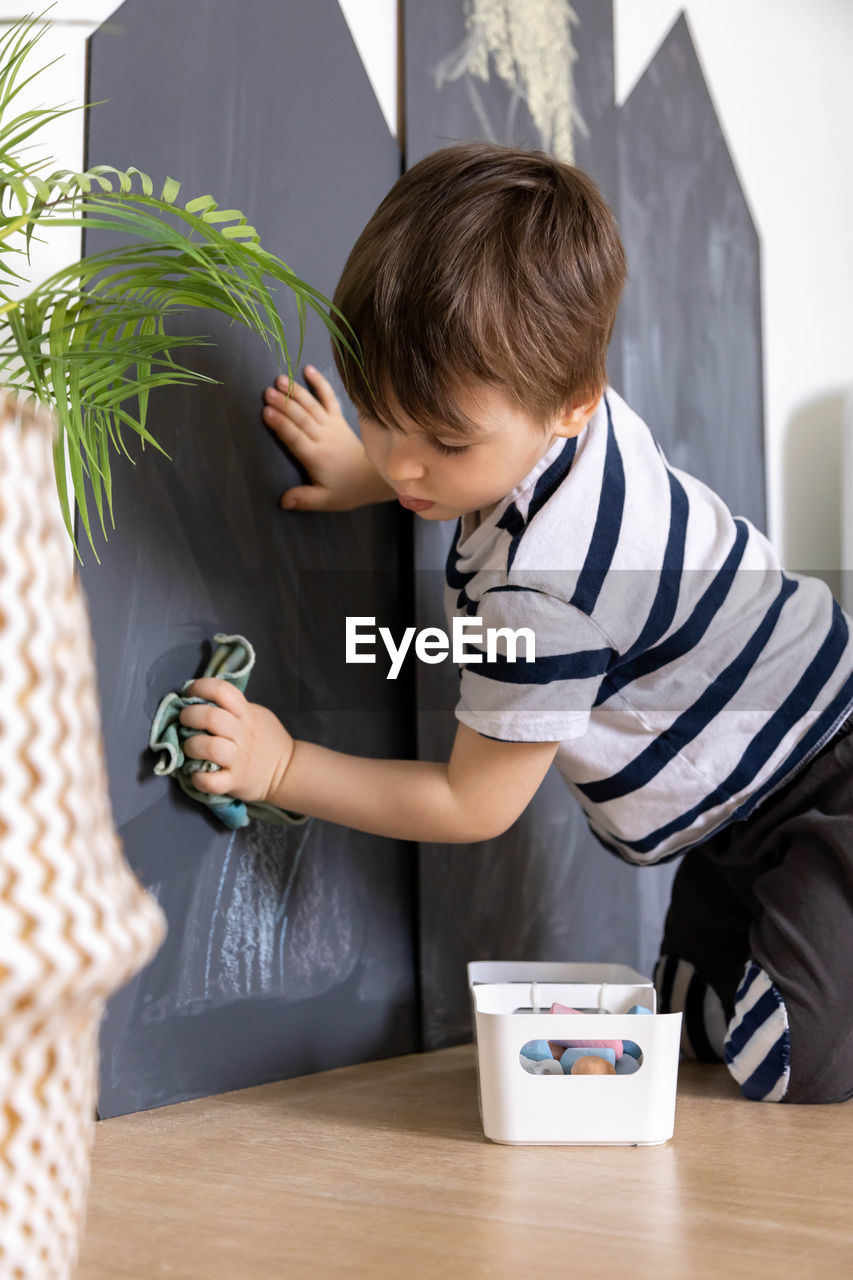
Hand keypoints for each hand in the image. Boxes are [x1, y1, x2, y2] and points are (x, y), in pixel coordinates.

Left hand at [178, 678, 293, 805]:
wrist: (286, 770)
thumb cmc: (266, 740)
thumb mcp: (256, 715)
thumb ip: (234, 708)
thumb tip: (201, 701)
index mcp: (246, 714)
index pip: (223, 691)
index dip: (202, 687)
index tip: (191, 694)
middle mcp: (242, 735)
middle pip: (211, 718)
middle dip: (189, 715)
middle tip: (185, 720)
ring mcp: (238, 759)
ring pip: (208, 748)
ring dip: (192, 746)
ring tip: (190, 747)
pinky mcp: (234, 782)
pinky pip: (212, 782)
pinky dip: (199, 779)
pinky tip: (196, 774)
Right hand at [262, 365, 393, 510]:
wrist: (372, 478)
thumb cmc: (345, 490)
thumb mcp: (325, 501)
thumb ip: (304, 499)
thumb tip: (283, 501)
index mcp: (317, 458)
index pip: (296, 439)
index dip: (281, 425)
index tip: (266, 413)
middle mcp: (324, 438)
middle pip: (302, 419)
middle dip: (284, 404)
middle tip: (267, 392)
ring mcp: (332, 426)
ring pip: (312, 406)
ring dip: (296, 392)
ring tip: (280, 379)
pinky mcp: (339, 419)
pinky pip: (329, 398)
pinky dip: (320, 383)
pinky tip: (308, 369)